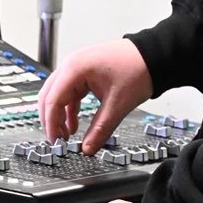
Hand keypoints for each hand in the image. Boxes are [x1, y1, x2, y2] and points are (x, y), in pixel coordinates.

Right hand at [37, 38, 152, 153]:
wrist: (154, 55)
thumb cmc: (138, 69)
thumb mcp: (118, 105)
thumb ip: (100, 129)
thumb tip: (88, 147)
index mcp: (75, 68)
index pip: (52, 100)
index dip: (51, 124)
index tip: (56, 141)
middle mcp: (71, 65)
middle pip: (49, 96)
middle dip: (51, 120)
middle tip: (57, 141)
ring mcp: (77, 67)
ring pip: (57, 94)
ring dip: (59, 115)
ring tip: (66, 135)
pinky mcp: (84, 72)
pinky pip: (69, 92)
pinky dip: (69, 108)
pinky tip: (73, 124)